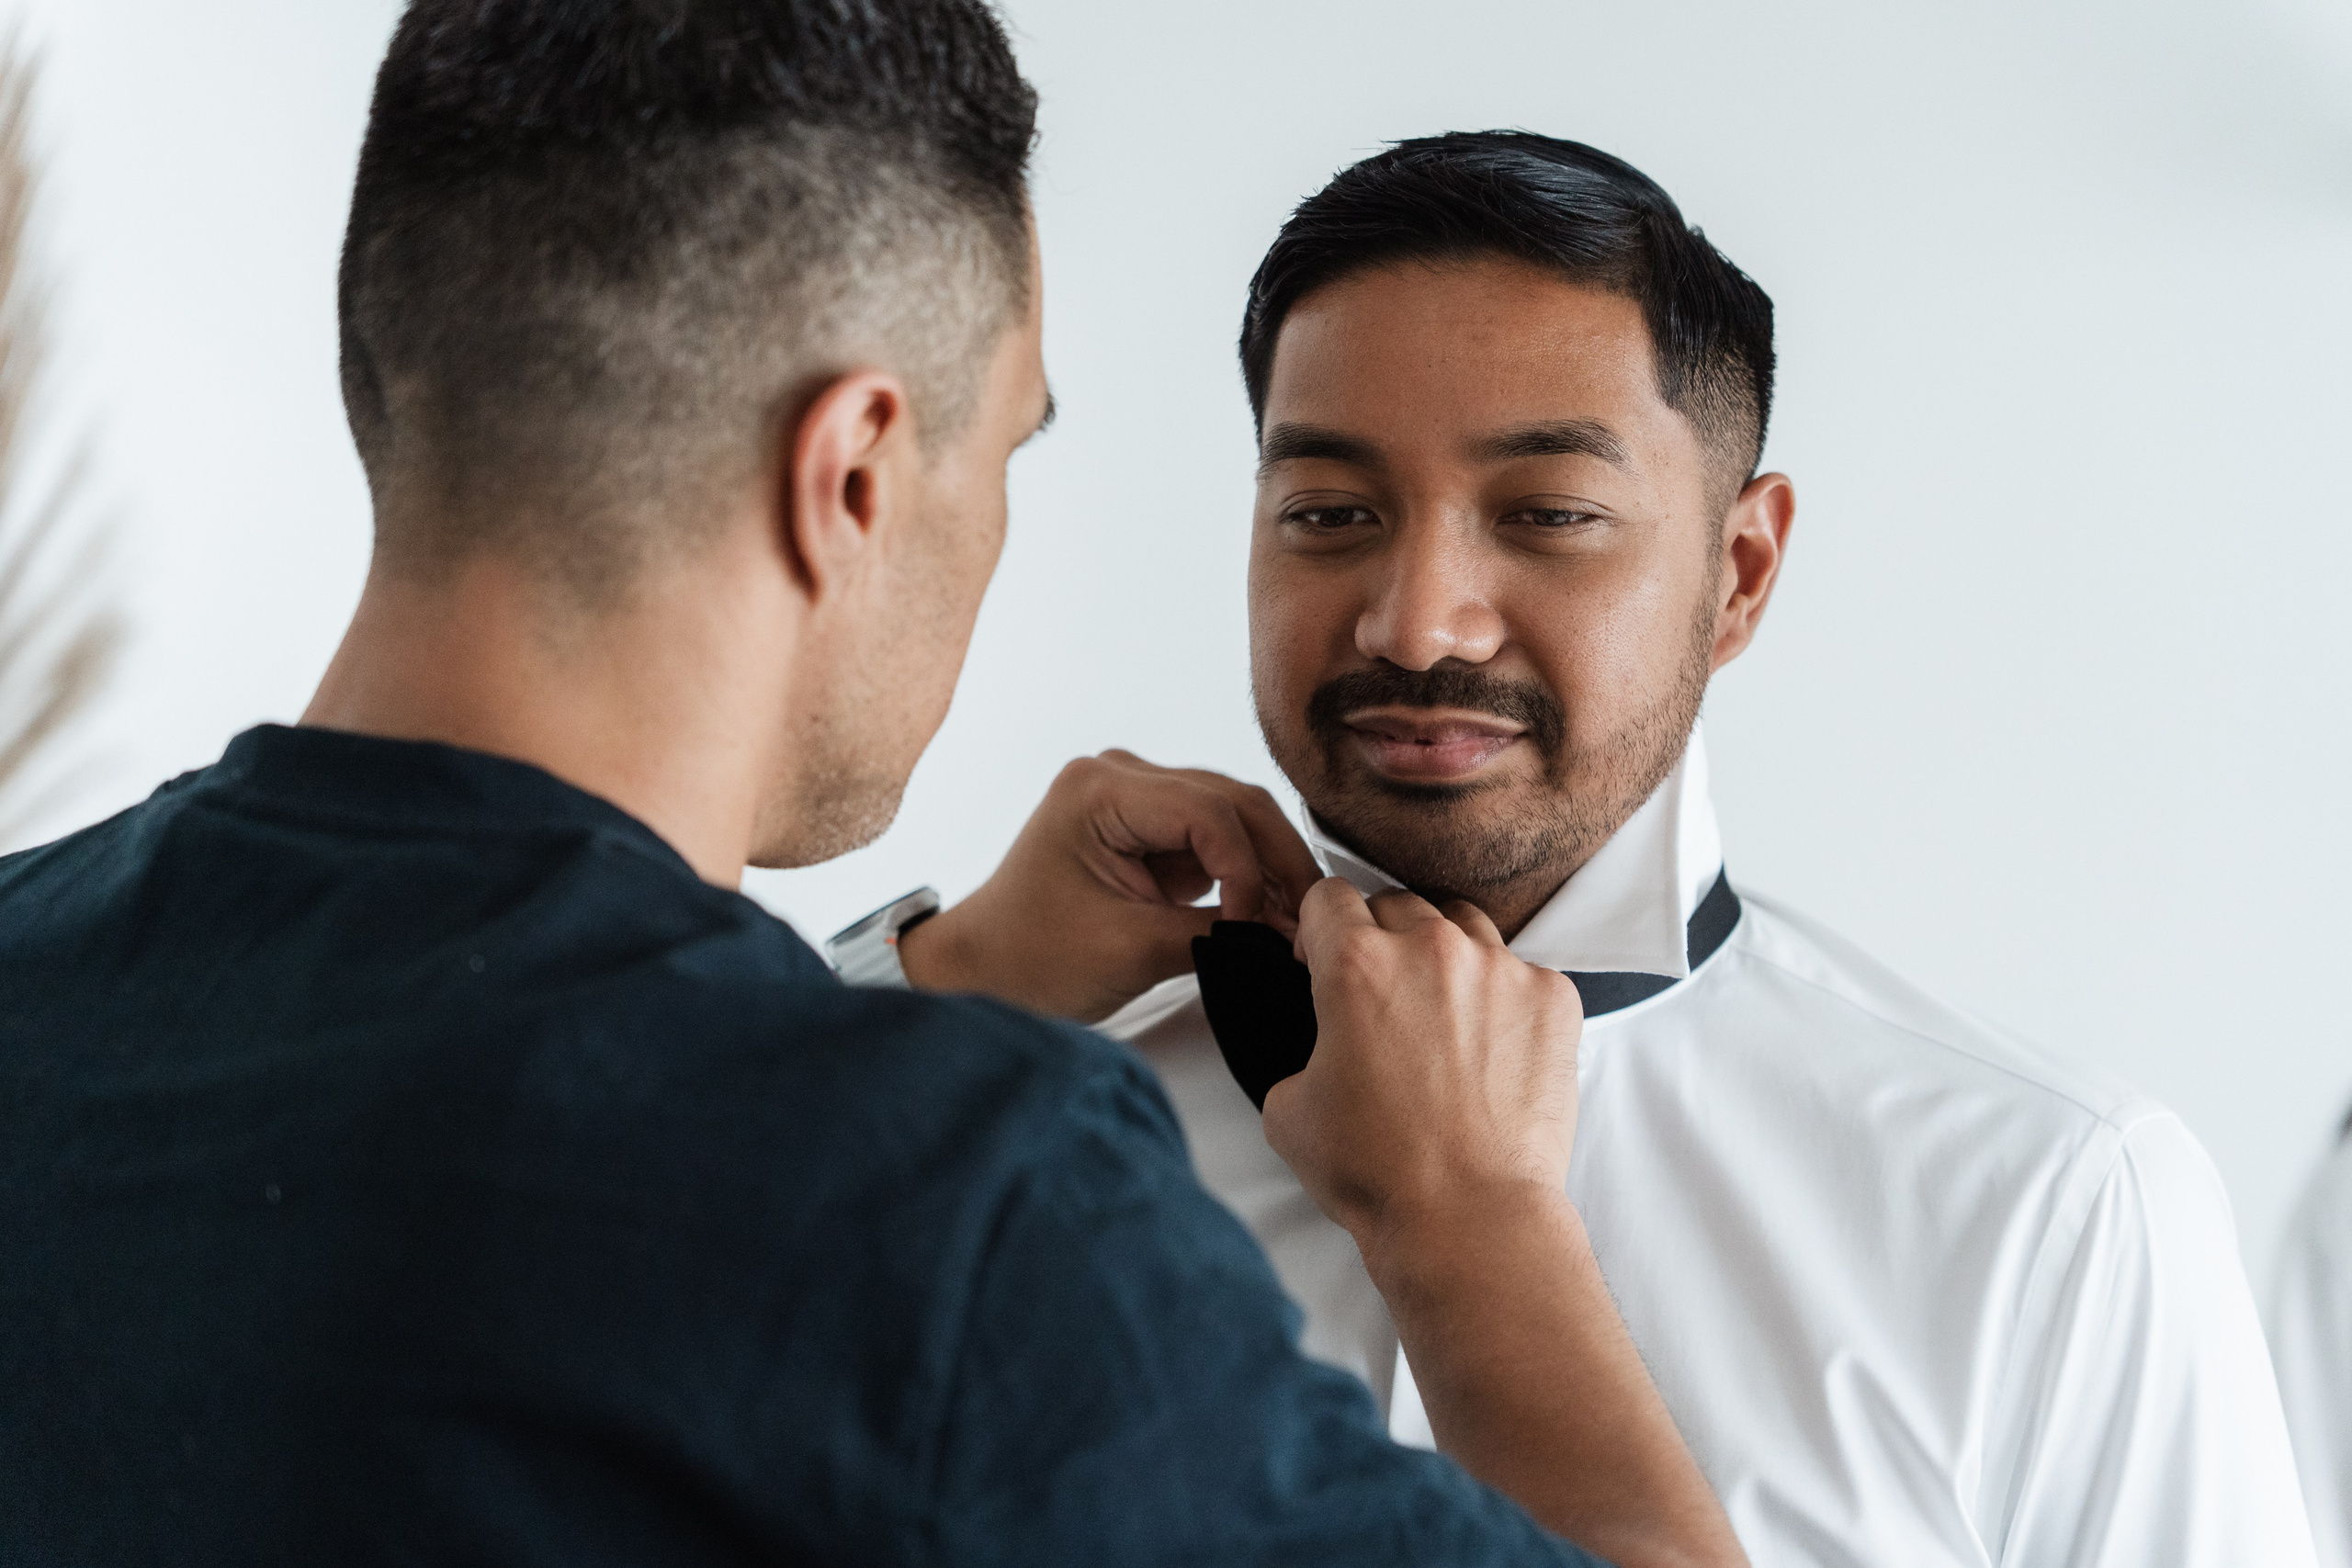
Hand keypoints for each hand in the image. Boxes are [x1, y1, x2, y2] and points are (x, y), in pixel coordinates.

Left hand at [896, 750, 1323, 1021]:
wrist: (981, 973)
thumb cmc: (1029, 958)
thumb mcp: (1128, 949)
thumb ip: (1214, 935)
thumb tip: (1284, 935)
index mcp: (1100, 789)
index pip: (1209, 812)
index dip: (1248, 871)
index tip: (1257, 927)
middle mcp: (1120, 778)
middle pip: (1231, 802)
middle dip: (1277, 861)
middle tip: (1310, 917)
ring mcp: (1135, 801)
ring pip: (1232, 818)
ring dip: (1268, 867)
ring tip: (1296, 921)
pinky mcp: (1148, 832)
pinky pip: (1215, 842)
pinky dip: (1245, 877)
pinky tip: (1268, 915)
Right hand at [1263, 883, 1742, 1566]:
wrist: (1469, 1220)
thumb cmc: (1377, 1172)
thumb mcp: (1288, 1107)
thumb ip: (1298, 1046)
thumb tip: (1318, 1037)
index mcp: (1356, 963)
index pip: (1329, 895)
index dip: (1318, 928)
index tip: (1322, 957)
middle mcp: (1431, 948)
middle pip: (1396, 904)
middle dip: (1380, 940)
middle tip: (1380, 996)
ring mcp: (1501, 969)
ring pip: (1463, 924)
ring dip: (1442, 954)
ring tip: (1439, 1013)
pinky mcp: (1553, 999)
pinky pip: (1521, 970)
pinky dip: (1502, 996)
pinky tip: (1489, 1046)